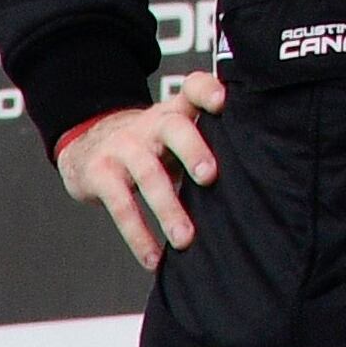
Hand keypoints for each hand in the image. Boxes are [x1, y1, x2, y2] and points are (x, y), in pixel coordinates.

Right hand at [54, 72, 225, 268]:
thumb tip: (258, 182)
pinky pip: (121, 205)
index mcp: (175, 111)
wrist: (87, 146)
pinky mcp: (100, 174)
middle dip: (192, 149)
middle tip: (210, 176)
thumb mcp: (176, 134)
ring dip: (168, 208)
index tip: (224, 101)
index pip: (192, 88)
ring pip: (148, 173)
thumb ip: (209, 144)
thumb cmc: (150, 146)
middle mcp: (150, 124)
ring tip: (185, 238)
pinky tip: (154, 258)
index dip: (207, 90)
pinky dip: (138, 235)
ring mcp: (123, 147)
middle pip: (173, 128)